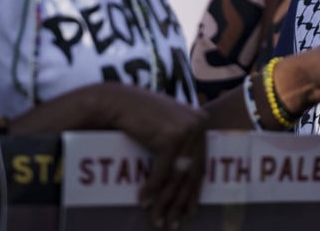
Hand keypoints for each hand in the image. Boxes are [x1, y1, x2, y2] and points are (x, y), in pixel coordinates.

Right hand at [102, 85, 207, 229]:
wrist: (117, 101)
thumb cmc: (139, 116)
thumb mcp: (167, 125)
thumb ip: (182, 143)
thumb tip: (188, 177)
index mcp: (201, 122)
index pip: (200, 165)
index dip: (193, 193)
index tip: (189, 214)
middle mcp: (198, 125)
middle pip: (190, 173)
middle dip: (179, 202)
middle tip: (171, 224)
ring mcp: (186, 130)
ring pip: (176, 176)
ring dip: (165, 202)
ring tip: (157, 220)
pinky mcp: (171, 137)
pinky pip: (162, 172)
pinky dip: (152, 189)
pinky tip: (143, 202)